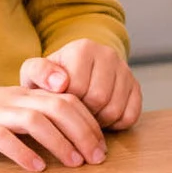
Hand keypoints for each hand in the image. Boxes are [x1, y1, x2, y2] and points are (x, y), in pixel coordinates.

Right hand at [0, 74, 106, 170]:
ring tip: (75, 164)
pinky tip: (35, 168)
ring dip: (61, 142)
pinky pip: (2, 137)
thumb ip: (27, 120)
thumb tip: (62, 144)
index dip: (88, 121)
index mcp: (22, 95)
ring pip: (36, 119)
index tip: (102, 145)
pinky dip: (22, 152)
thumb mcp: (0, 111)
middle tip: (97, 158)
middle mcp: (12, 100)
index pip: (67, 99)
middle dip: (84, 131)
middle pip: (59, 106)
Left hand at [19, 39, 142, 130]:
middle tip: (73, 114)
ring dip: (99, 120)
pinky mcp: (136, 86)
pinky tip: (103, 117)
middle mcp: (108, 54)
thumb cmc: (52, 78)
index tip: (60, 104)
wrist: (76, 72)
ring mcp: (125, 69)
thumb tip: (60, 83)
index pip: (78, 88)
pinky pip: (131, 115)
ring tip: (86, 116)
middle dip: (83, 113)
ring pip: (115, 109)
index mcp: (83, 49)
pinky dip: (116, 124)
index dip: (66, 103)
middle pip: (99, 99)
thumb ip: (38, 72)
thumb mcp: (35, 73)